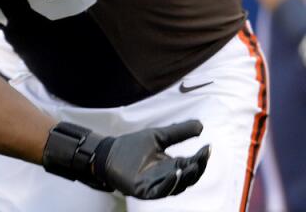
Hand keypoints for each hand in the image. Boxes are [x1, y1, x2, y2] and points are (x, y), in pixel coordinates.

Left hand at [43, 120, 209, 199]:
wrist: (108, 153)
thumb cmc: (132, 146)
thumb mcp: (157, 136)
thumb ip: (178, 132)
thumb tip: (201, 125)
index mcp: (172, 165)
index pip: (192, 164)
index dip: (201, 157)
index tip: (208, 147)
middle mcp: (168, 177)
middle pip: (189, 177)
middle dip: (197, 168)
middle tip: (202, 156)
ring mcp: (157, 186)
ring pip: (177, 186)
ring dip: (185, 177)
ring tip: (191, 165)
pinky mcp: (145, 191)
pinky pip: (160, 191)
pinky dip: (169, 184)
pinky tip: (174, 174)